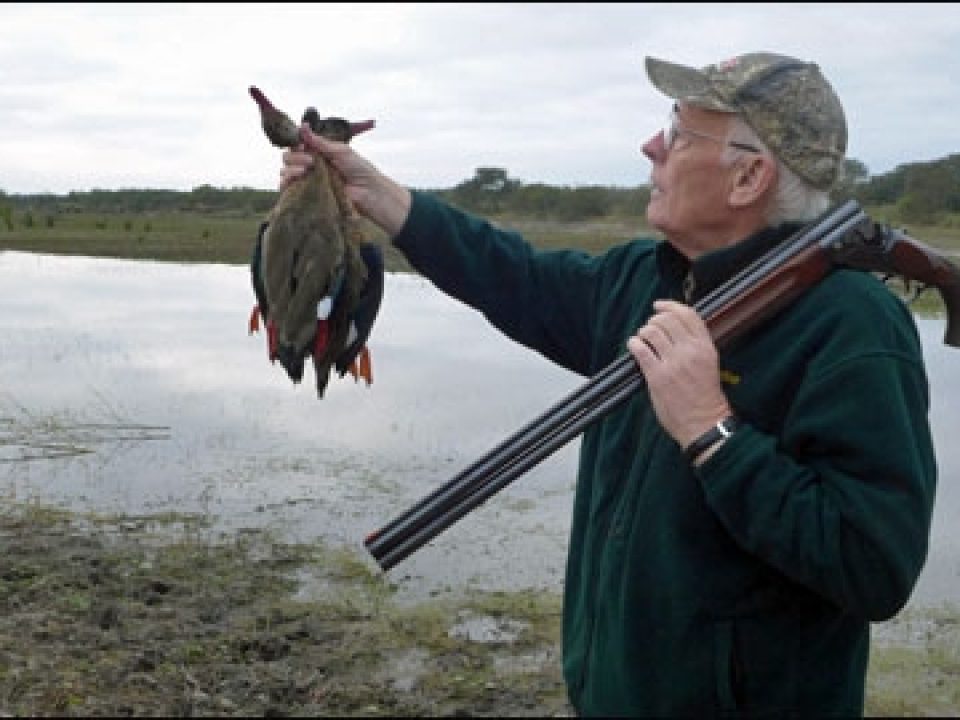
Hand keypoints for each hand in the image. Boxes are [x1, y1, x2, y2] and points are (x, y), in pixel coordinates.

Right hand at [281, 123, 411, 235]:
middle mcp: (310, 167)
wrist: (369, 192)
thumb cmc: (359, 170)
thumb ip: (319, 141)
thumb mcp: (340, 150)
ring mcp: (308, 182)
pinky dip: (287, 184)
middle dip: (294, 157)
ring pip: (285, 173)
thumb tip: (302, 126)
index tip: (301, 145)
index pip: (296, 146)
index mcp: (318, 153)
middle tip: (310, 161)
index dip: (295, 144)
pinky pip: (290, 191)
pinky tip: (296, 181)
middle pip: (288, 159)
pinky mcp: (308, 196)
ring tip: (306, 171)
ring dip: (290, 169)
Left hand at [627, 299, 731, 448]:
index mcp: (706, 347)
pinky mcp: (657, 376)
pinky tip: (634, 346)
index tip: (659, 305)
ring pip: (651, 331)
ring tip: (642, 339)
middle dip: (654, 320)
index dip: (670, 305)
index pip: (688, 314)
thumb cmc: (705, 396)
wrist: (704, 423)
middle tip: (649, 328)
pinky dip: (634, 344)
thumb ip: (695, 344)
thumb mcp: (709, 363)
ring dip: (643, 332)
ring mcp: (673, 363)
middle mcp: (690, 351)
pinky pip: (640, 350)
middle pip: (667, 320)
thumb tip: (674, 326)